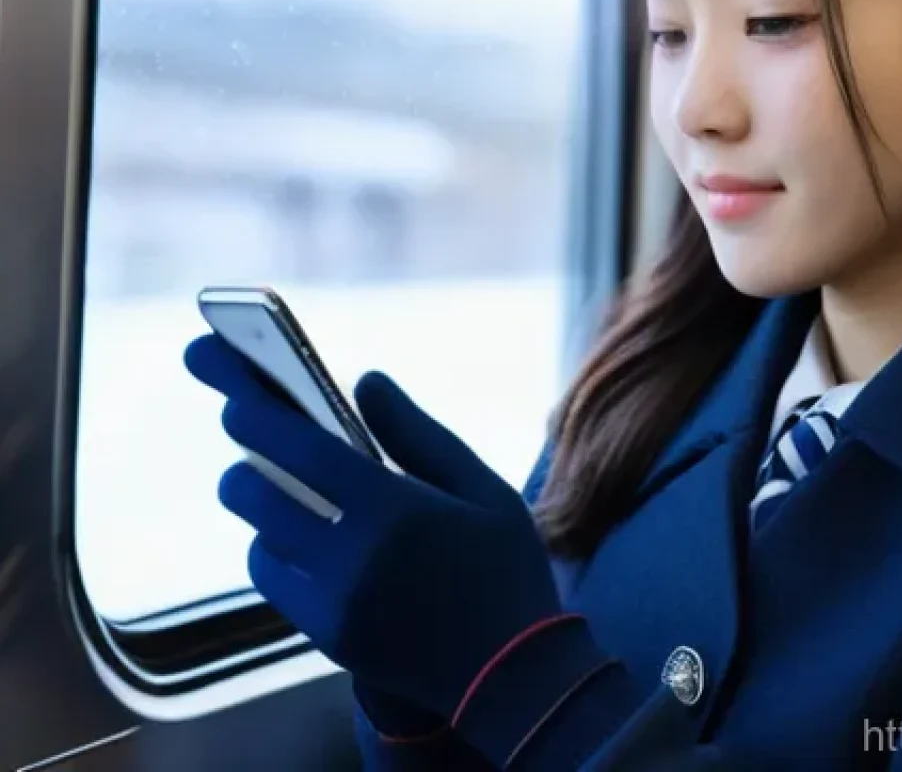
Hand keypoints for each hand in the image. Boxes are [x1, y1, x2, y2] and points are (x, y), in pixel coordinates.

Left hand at [183, 334, 563, 722]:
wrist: (512, 675)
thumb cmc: (503, 566)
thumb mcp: (481, 488)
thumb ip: (417, 433)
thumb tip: (365, 380)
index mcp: (394, 510)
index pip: (303, 449)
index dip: (260, 415)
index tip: (235, 394)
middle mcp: (351, 557)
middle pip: (258, 497)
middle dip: (244, 464)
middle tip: (255, 443)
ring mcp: (333, 604)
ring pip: (260, 542)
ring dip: (261, 508)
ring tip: (283, 489)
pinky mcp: (327, 638)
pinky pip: (276, 584)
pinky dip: (276, 553)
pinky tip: (303, 538)